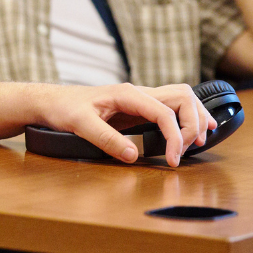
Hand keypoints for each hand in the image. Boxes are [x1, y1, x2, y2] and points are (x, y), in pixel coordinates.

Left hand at [37, 82, 215, 166]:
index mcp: (126, 94)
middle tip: (188, 150)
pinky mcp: (138, 108)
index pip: (164, 111)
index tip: (173, 160)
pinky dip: (187, 116)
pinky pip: (171, 107)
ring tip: (201, 140)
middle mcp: (137, 93)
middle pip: (182, 97)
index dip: (175, 136)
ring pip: (180, 98)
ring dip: (195, 117)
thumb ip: (106, 139)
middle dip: (193, 123)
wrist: (52, 101)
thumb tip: (134, 155)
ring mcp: (140, 99)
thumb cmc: (63, 109)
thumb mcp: (80, 124)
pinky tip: (196, 128)